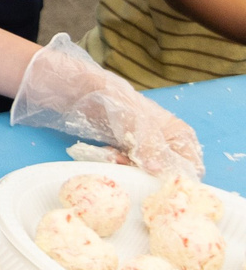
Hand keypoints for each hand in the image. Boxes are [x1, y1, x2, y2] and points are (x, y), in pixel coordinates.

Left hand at [10, 33, 204, 177]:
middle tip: (126, 163)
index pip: (191, 170)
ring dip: (128, 169)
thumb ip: (150, 144)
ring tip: (112, 154)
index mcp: (180, 135)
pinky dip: (116, 164)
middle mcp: (167, 146)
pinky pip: (126, 169)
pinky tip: (107, 153)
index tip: (152, 176)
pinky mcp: (125, 153)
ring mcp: (145, 150)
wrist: (78, 91)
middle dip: (147, 174)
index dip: (175, 177)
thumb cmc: (114, 99)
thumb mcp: (136, 121)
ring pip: (144, 174)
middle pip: (166, 175)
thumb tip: (158, 170)